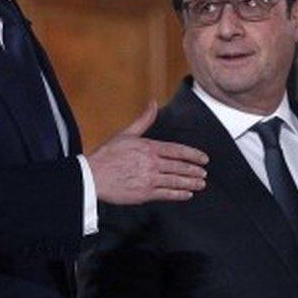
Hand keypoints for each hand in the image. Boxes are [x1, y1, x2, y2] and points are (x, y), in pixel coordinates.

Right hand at [87, 101, 207, 204]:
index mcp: (149, 147)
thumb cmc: (107, 155)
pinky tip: (187, 194)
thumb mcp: (126, 133)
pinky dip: (178, 195)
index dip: (193, 155)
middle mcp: (152, 163)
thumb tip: (153, 102)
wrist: (92, 176)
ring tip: (201, 184)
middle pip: (180, 167)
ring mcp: (149, 179)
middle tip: (204, 174)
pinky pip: (166, 194)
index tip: (204, 159)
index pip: (177, 150)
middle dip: (194, 171)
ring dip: (191, 183)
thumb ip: (144, 120)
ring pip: (176, 181)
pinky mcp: (144, 193)